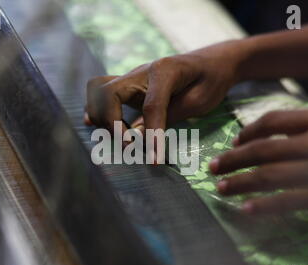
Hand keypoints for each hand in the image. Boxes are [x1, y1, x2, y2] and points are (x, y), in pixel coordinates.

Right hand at [85, 40, 245, 133]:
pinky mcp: (128, 85)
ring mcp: (132, 76)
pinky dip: (97, 109)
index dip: (151, 135)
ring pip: (99, 90)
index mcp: (165, 71)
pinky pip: (102, 92)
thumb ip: (168, 117)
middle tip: (129, 147)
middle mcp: (142, 70)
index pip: (151, 106)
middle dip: (112, 123)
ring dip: (102, 116)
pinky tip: (96, 125)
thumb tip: (137, 138)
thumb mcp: (199, 101)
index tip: (153, 160)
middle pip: (110, 93)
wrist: (211, 62)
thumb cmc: (210, 81)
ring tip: (117, 138)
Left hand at [209, 109, 307, 217]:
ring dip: (240, 182)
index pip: (272, 121)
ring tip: (221, 189)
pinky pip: (288, 200)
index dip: (248, 132)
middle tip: (213, 167)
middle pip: (262, 149)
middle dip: (233, 158)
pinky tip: (247, 210)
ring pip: (268, 175)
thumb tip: (274, 138)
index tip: (235, 140)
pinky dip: (264, 206)